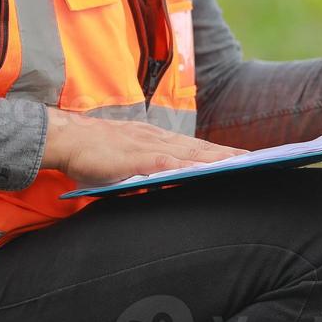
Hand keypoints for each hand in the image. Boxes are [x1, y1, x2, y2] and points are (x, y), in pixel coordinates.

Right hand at [41, 108, 245, 186]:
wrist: (64, 138)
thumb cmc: (92, 153)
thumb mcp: (126, 161)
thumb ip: (147, 169)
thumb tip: (165, 183)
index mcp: (154, 139)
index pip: (193, 147)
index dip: (219, 152)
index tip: (244, 156)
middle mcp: (155, 138)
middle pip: (198, 148)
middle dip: (227, 154)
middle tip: (257, 159)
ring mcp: (145, 145)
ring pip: (187, 152)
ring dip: (214, 158)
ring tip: (239, 163)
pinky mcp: (133, 156)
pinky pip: (163, 161)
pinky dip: (183, 166)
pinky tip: (200, 171)